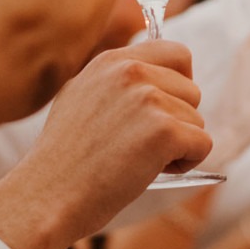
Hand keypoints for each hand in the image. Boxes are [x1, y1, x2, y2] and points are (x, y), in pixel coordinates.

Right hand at [0, 42, 210, 248]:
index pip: (176, 53)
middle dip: (177, 120)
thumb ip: (116, 84)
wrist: (46, 196)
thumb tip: (153, 80)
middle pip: (192, 90)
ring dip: (178, 146)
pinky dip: (186, 164)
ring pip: (197, 120)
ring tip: (138, 161)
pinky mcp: (163, 131)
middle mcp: (131, 71)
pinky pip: (203, 145)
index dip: (179, 84)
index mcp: (112, 61)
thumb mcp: (80, 98)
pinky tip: (150, 172)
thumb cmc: (64, 160)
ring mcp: (148, 99)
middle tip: (142, 145)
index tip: (165, 110)